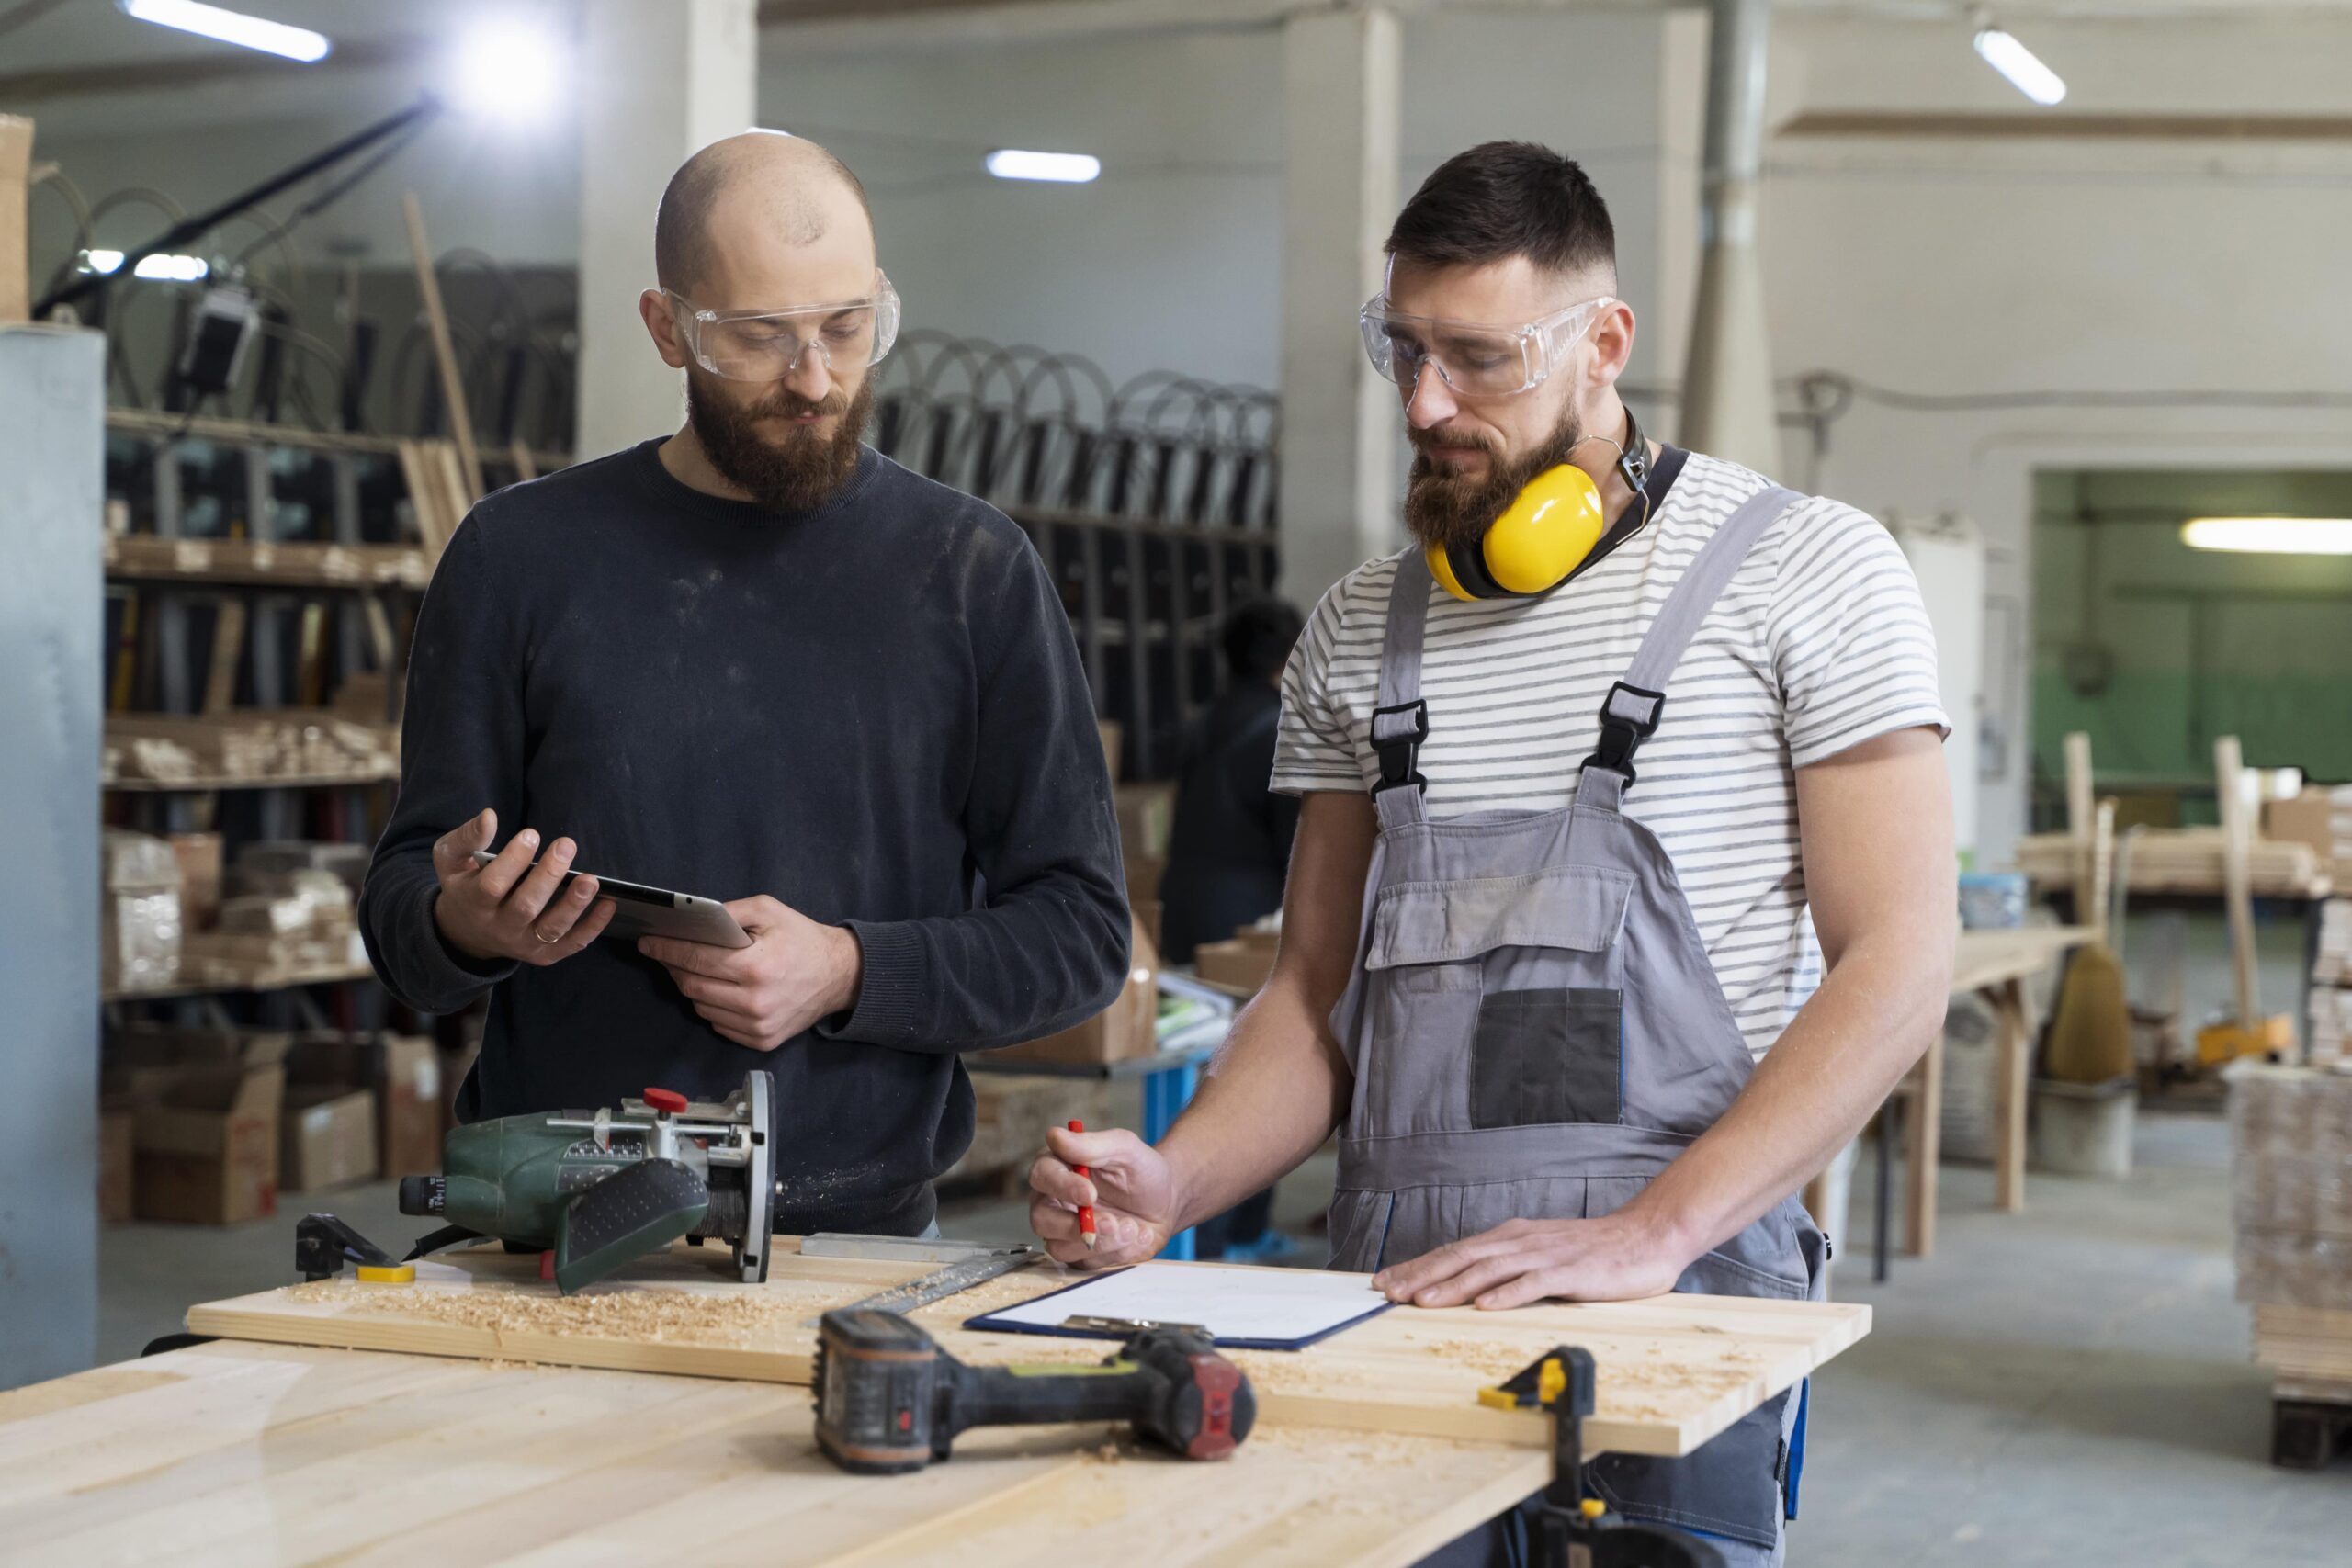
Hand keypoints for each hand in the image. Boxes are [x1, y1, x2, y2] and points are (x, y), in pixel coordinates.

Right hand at [430, 808, 612, 964]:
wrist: (465, 932)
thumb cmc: (465, 885)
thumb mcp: (451, 860)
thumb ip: (466, 838)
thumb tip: (489, 816)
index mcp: (473, 902)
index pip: (492, 884)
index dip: (513, 860)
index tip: (531, 833)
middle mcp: (498, 927)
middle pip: (525, 907)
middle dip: (548, 876)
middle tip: (566, 845)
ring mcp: (522, 943)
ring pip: (550, 929)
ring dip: (573, 905)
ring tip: (590, 879)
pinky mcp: (543, 954)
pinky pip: (571, 944)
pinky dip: (592, 927)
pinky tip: (608, 904)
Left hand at [639, 894, 860, 1050]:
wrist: (840, 976)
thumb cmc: (802, 939)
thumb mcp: (769, 910)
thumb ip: (729, 912)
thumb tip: (691, 919)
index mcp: (756, 967)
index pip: (695, 959)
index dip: (666, 949)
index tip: (648, 942)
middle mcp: (755, 1002)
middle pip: (692, 986)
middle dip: (673, 966)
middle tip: (665, 952)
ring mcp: (758, 1026)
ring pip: (701, 1008)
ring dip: (691, 987)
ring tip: (693, 969)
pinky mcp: (761, 1041)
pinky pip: (718, 1025)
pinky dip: (711, 1006)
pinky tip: (718, 990)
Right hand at [1028, 1125, 1179, 1265]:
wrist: (1166, 1201)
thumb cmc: (1141, 1170)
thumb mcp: (1125, 1148)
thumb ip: (1092, 1144)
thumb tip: (1055, 1135)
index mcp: (1059, 1168)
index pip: (1042, 1176)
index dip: (1062, 1186)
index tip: (1090, 1193)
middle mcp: (1054, 1201)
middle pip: (1041, 1219)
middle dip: (1075, 1226)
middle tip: (1112, 1222)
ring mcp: (1065, 1232)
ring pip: (1061, 1248)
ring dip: (1101, 1242)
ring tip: (1134, 1228)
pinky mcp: (1082, 1255)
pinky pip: (1087, 1264)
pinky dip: (1116, 1253)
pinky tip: (1138, 1236)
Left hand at [1370, 1211, 1693, 1309]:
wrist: (1645, 1236)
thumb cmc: (1592, 1252)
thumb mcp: (1540, 1254)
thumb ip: (1508, 1268)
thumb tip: (1468, 1288)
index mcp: (1510, 1238)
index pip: (1454, 1252)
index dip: (1417, 1266)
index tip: (1384, 1281)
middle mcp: (1520, 1241)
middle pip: (1461, 1258)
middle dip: (1420, 1275)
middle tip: (1387, 1292)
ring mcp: (1544, 1255)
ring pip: (1489, 1270)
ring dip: (1452, 1286)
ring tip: (1422, 1301)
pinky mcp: (1569, 1271)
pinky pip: (1533, 1284)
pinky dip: (1506, 1295)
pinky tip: (1484, 1307)